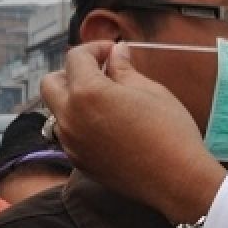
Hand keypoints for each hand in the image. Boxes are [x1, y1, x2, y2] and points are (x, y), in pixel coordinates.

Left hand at [40, 41, 226, 223]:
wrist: (177, 179)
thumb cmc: (169, 131)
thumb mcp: (151, 91)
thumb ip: (125, 70)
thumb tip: (117, 53)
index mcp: (87, 93)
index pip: (76, 58)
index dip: (95, 48)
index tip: (113, 51)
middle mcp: (70, 117)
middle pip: (51, 83)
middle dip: (71, 72)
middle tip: (99, 73)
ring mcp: (71, 143)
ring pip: (57, 112)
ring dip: (72, 100)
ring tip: (103, 101)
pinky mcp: (79, 162)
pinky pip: (69, 135)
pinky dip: (80, 124)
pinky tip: (107, 127)